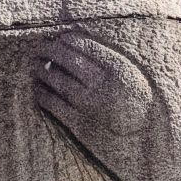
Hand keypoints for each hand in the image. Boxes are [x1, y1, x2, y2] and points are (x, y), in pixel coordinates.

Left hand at [35, 37, 152, 137]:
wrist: (144, 141)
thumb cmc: (137, 105)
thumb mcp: (132, 76)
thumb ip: (110, 60)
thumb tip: (74, 43)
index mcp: (118, 68)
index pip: (84, 45)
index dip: (67, 40)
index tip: (59, 39)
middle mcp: (102, 84)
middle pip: (66, 59)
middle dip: (49, 50)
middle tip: (40, 48)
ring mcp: (88, 104)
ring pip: (55, 80)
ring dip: (41, 71)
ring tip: (35, 66)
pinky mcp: (78, 123)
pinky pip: (52, 104)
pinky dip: (41, 94)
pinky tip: (37, 89)